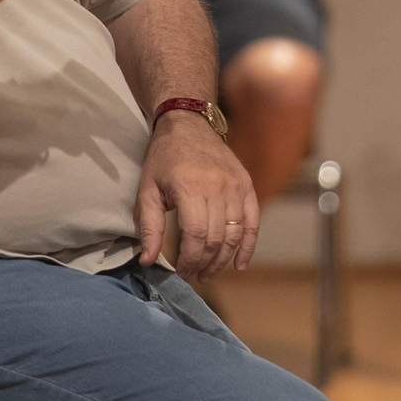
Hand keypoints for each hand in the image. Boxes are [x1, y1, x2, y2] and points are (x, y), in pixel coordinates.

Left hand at [136, 111, 259, 281]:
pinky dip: (248, 246)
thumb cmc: (163, 160)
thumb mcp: (147, 190)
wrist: (188, 125)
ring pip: (234, 234)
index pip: (194, 235)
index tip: (181, 272)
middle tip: (194, 276)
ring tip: (209, 273)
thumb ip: (148, 227)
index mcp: (189, 187)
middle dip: (204, 263)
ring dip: (223, 259)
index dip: (189, 259)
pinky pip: (252, 223)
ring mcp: (235, 187)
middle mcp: (217, 187)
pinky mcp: (247, 186)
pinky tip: (239, 264)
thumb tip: (147, 261)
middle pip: (215, 238)